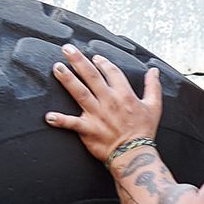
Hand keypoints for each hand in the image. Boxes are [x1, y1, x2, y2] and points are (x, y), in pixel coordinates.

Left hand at [44, 44, 163, 163]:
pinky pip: (72, 124)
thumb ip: (153, 86)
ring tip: (57, 68)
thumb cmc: (144, 131)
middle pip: (92, 77)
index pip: (112, 72)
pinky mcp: (89, 130)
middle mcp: (109, 101)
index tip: (95, 57)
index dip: (103, 63)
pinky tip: (49, 116)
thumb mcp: (154, 107)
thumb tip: (154, 70)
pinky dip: (61, 121)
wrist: (135, 155)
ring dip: (68, 80)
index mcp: (124, 95)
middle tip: (67, 49)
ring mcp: (97, 115)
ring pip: (80, 93)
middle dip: (79, 61)